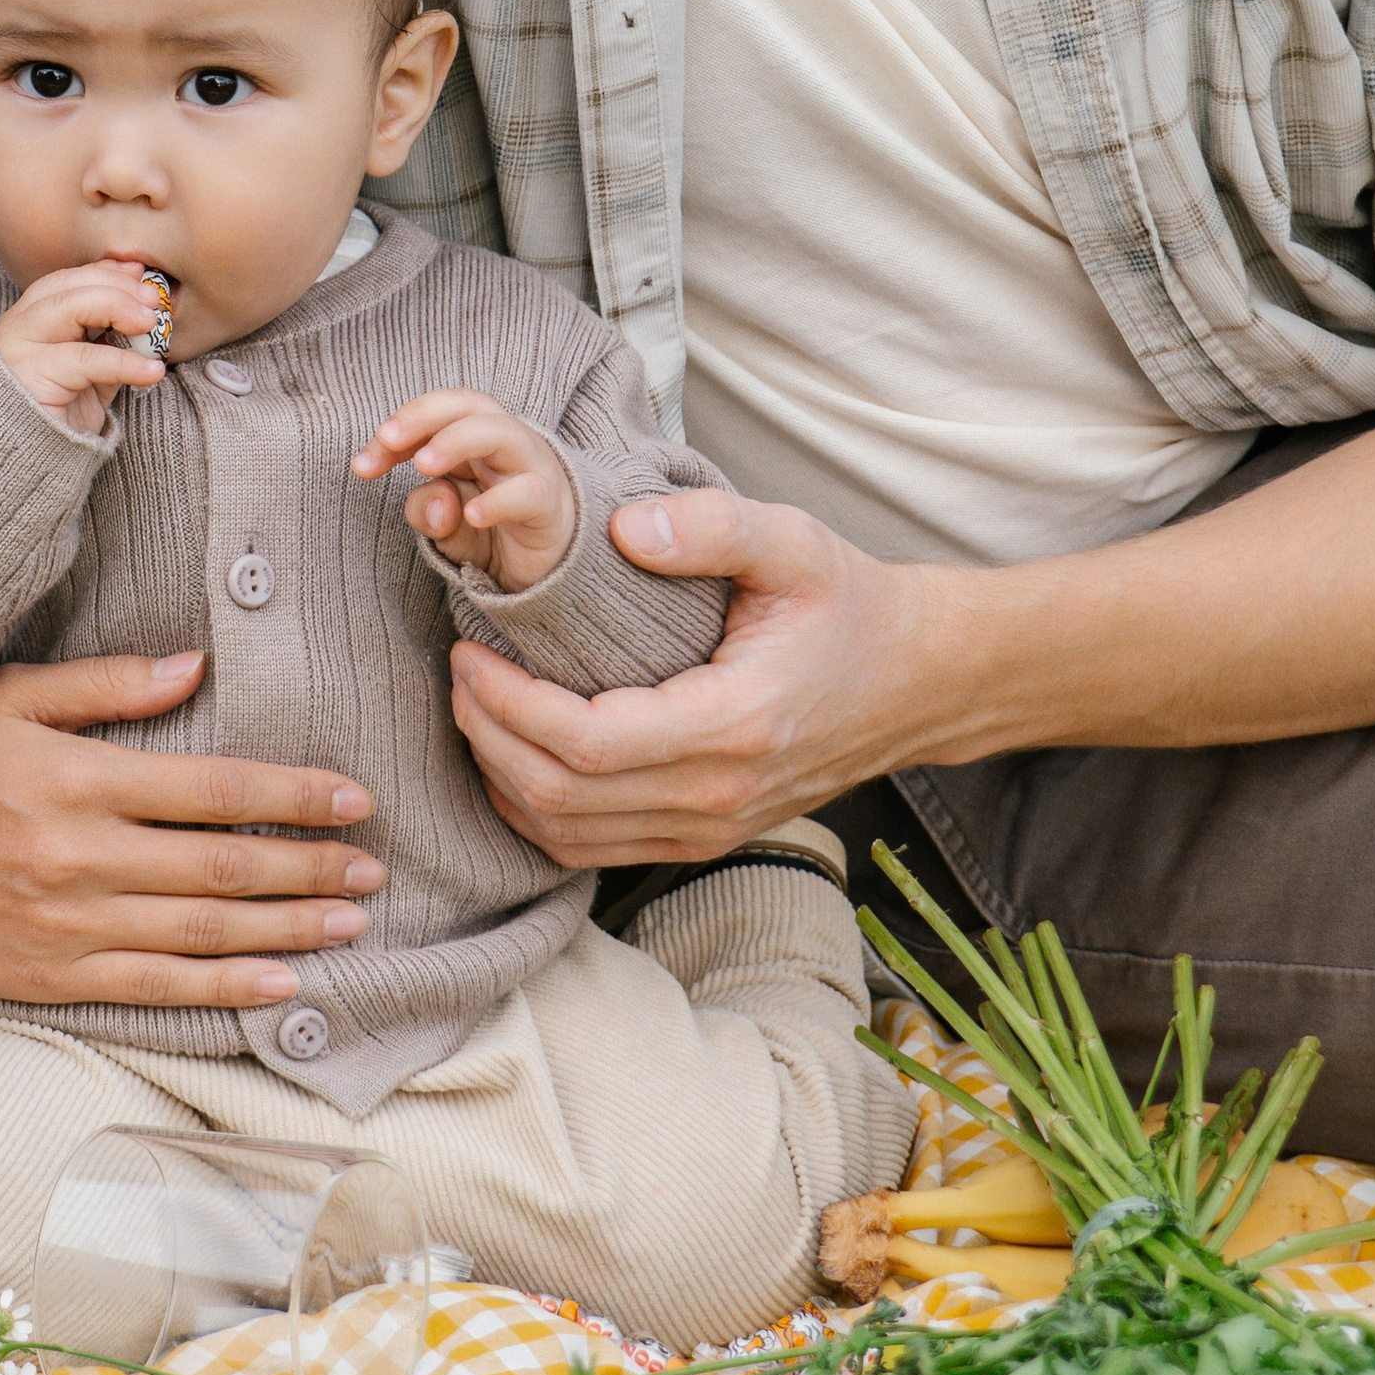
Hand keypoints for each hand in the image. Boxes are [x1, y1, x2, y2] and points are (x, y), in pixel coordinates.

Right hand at [0, 261, 168, 435]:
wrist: (21, 466)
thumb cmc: (56, 417)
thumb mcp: (87, 373)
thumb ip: (109, 342)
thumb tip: (147, 312)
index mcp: (29, 322)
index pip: (65, 282)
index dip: (103, 272)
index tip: (139, 272)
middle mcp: (18, 329)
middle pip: (65, 287)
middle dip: (114, 286)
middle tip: (153, 299)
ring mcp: (20, 351)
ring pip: (69, 309)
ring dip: (116, 307)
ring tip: (153, 324)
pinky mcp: (30, 379)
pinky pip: (85, 360)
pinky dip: (124, 362)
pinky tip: (151, 372)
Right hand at [0, 649, 386, 1010]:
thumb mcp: (12, 698)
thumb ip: (108, 683)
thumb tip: (195, 666)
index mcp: (85, 780)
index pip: (216, 788)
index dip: (294, 796)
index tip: (353, 800)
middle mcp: (88, 856)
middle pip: (226, 866)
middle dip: (309, 869)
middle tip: (371, 870)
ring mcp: (74, 923)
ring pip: (206, 931)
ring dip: (287, 930)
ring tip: (349, 924)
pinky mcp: (56, 975)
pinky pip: (158, 986)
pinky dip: (224, 989)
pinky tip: (279, 986)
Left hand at [353, 387, 578, 591]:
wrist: (549, 572)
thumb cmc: (494, 533)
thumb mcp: (447, 526)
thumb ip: (429, 511)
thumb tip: (433, 502)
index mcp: (474, 440)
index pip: (435, 416)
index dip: (397, 431)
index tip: (362, 465)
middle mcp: (504, 443)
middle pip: (470, 404)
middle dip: (424, 414)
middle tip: (387, 439)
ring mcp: (531, 469)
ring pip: (502, 432)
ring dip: (457, 441)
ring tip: (423, 464)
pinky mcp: (550, 505)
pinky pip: (528, 492)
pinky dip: (497, 501)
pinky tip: (471, 515)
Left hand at [451, 488, 952, 863]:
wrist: (916, 680)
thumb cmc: (849, 605)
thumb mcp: (794, 542)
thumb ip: (711, 527)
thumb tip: (622, 530)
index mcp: (734, 725)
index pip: (585, 743)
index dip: (507, 704)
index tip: (469, 650)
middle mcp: (718, 795)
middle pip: (560, 797)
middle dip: (487, 736)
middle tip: (458, 672)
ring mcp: (710, 828)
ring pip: (567, 835)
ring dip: (502, 776)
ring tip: (475, 706)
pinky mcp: (703, 838)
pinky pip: (593, 847)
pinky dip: (536, 810)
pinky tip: (514, 753)